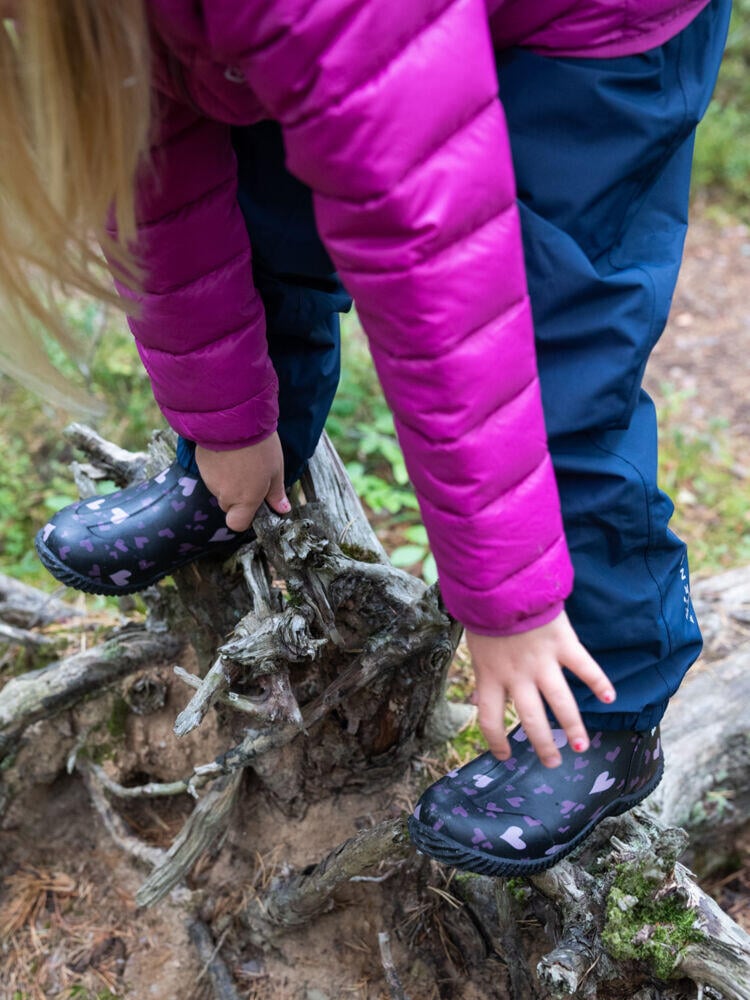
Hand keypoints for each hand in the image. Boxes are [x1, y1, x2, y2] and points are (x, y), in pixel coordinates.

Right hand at [195, 433, 289, 531]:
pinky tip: (227, 452)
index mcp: (246, 500)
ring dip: (227, 480)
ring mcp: (210, 481)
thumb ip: (276, 493)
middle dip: (238, 495)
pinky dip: (217, 467)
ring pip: (219, 488)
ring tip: (240, 458)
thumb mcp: (275, 470)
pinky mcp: (201, 466)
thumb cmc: (260, 446)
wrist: (233, 420)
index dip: (244, 516)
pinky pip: (210, 473)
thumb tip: (282, 509)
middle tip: (250, 474)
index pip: (237, 524)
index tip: (254, 503)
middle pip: (229, 504)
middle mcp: (225, 495)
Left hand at [466, 610, 615, 767]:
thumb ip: (483, 670)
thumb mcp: (474, 644)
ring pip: (561, 703)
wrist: (501, 581)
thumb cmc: (483, 610)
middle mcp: (517, 675)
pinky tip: (610, 697)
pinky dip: (599, 682)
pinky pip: (584, 667)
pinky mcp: (562, 643)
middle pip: (531, 720)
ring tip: (582, 747)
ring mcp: (542, 661)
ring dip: (573, 728)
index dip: (496, 742)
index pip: (490, 720)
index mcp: (490, 675)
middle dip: (543, 745)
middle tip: (553, 763)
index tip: (505, 756)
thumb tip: (479, 697)